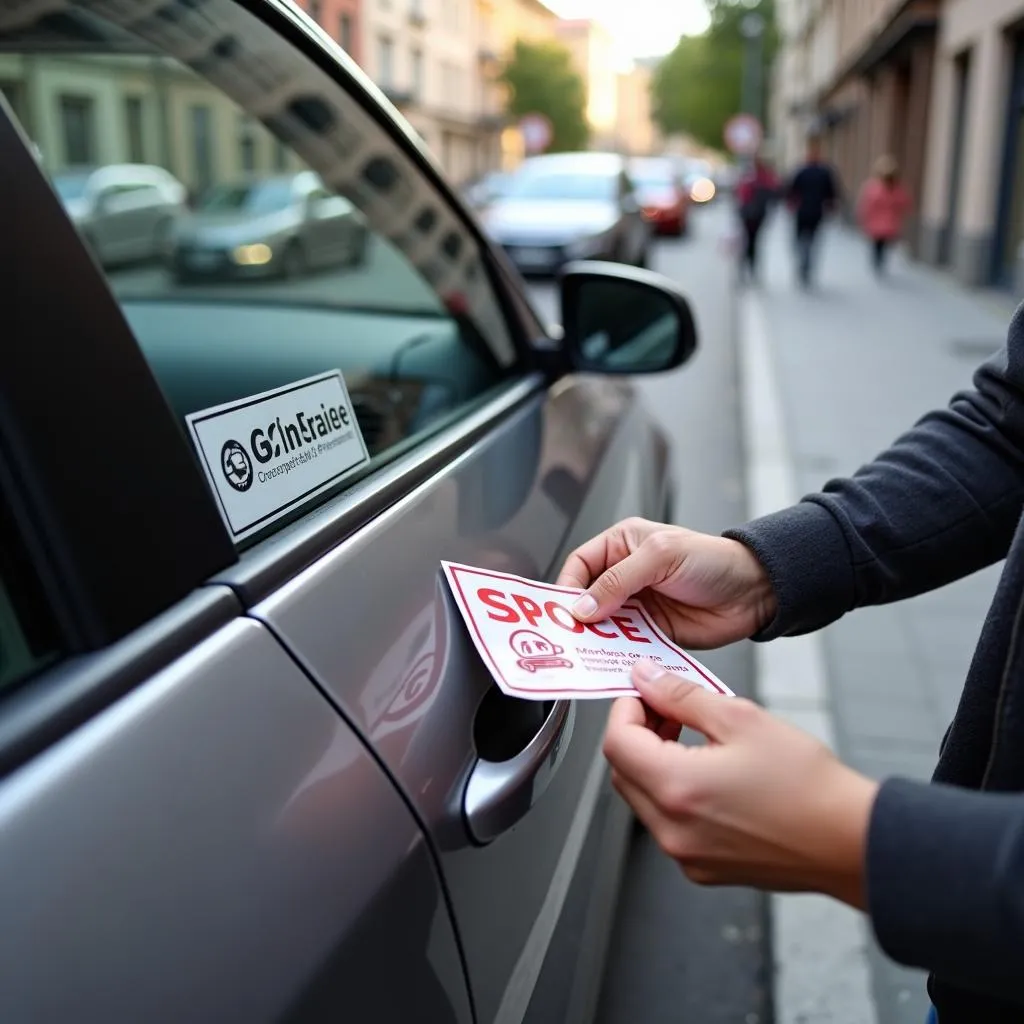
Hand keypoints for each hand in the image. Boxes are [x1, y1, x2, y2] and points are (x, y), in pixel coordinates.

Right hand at [556, 518, 776, 648]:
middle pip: (586, 597)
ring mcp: (637, 605)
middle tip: (567, 634)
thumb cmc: (714, 560)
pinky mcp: (650, 632)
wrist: (754, 592)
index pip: (580, 564)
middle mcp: (625, 574)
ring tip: (585, 650)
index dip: (567, 585)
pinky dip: (615, 652)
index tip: (561, 609)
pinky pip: (623, 644)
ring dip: (594, 637)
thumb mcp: (661, 557)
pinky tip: (611, 658)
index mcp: (623, 544)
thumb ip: (618, 581)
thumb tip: (583, 605)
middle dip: (576, 615)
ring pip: (602, 624)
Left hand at [604, 661, 878, 906]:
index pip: (616, 743)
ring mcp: (685, 854)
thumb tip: (646, 679)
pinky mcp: (702, 868)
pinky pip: (667, 823)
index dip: (625, 709)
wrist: (850, 842)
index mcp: (676, 789)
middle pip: (623, 771)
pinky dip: (673, 792)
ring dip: (653, 762)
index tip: (644, 692)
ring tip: (691, 736)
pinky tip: (707, 771)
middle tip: (667, 709)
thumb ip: (682, 696)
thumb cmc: (807, 785)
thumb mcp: (740, 718)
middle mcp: (672, 830)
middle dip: (637, 734)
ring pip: (642, 798)